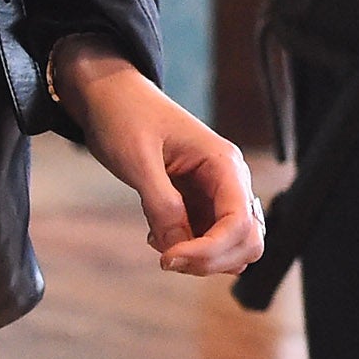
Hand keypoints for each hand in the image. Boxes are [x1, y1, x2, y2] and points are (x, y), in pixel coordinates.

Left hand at [55, 39, 266, 275]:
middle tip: (167, 259)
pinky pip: (208, 239)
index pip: (240, 222)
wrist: (111, 97)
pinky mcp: (198, 202)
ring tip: (162, 245)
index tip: (168, 260)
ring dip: (202, 259)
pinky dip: (188, 250)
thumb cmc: (126, 117)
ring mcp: (216, 193)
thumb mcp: (138, 161)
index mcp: (224, 163)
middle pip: (248, 240)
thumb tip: (177, 250)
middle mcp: (229, 180)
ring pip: (233, 245)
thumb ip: (161, 205)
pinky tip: (158, 236)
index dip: (210, 251)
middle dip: (212, 261)